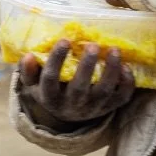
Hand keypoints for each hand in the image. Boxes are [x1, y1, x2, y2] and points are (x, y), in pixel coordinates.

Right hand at [19, 40, 135, 129]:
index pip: (51, 79)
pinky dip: (127, 84)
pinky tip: (125, 66)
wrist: (69, 115)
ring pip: (104, 91)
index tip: (64, 40)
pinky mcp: (110, 107)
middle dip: (87, 66)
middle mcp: (72, 105)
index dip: (57, 60)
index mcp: (51, 97)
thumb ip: (28, 71)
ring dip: (111, 70)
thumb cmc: (50, 91)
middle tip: (92, 45)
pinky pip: (122, 98)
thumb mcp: (34, 84)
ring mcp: (93, 107)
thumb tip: (28, 56)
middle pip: (80, 87)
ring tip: (114, 50)